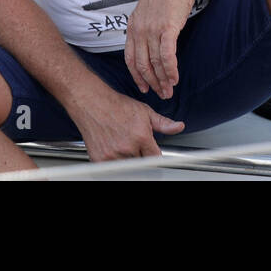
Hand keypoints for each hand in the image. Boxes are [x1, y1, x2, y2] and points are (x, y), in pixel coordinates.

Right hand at [70, 86, 184, 161]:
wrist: (92, 103)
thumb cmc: (116, 105)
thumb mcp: (144, 111)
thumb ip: (163, 123)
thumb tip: (179, 127)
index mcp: (141, 136)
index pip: (155, 158)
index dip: (153, 155)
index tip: (151, 153)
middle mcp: (128, 147)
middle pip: (141, 162)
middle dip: (140, 155)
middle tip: (133, 143)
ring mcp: (113, 155)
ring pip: (127, 166)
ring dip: (127, 158)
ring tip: (121, 142)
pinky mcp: (100, 160)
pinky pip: (112, 168)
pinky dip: (114, 161)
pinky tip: (112, 147)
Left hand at [124, 0, 194, 98]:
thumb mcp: (147, 10)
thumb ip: (145, 27)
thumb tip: (150, 44)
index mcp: (133, 27)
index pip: (130, 58)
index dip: (137, 76)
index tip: (144, 87)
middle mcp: (139, 31)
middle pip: (142, 65)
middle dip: (152, 83)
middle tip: (161, 94)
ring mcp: (152, 30)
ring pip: (155, 63)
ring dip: (163, 80)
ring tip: (170, 91)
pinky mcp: (167, 28)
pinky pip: (167, 55)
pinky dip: (170, 70)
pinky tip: (175, 78)